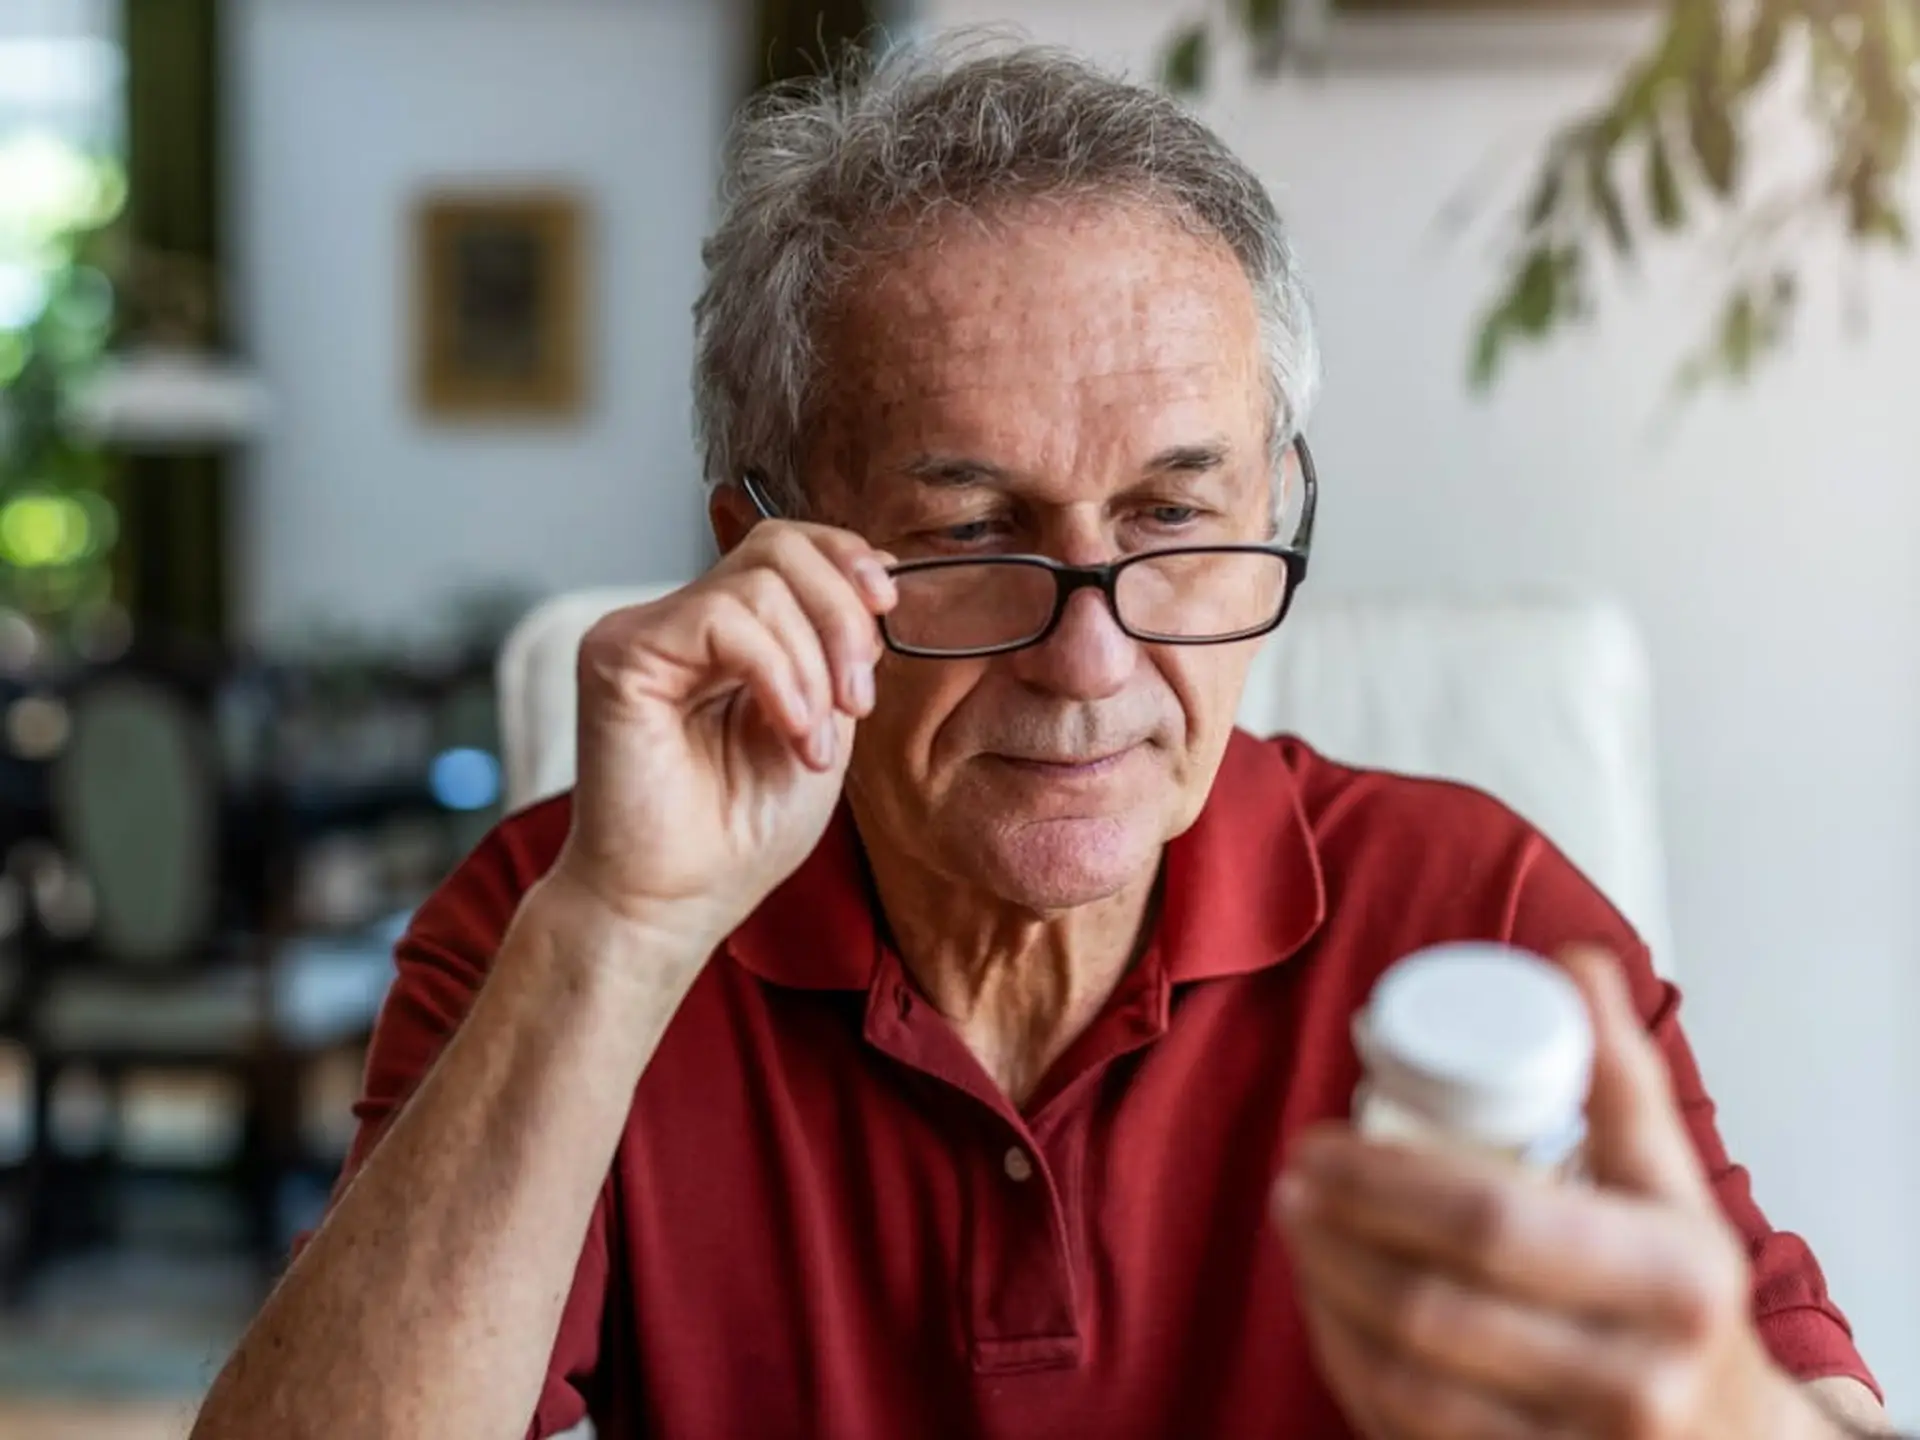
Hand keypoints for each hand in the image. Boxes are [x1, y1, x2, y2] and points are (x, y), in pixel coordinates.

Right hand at [550, 518, 895, 951]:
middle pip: (778, 547)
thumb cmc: (739, 833)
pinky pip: (721, 620)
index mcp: (726, 632)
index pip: (786, 544)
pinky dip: (777, 674)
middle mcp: (679, 620)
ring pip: (758, 584)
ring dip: (812, 666)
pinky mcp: (618, 654)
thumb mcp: (821, 724)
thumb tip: (874, 580)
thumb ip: (835, 652)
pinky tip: (791, 730)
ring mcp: (644, 632)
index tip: (888, 610)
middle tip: (857, 699)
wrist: (675, 905)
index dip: (846, 558)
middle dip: (842, 615)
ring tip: (814, 743)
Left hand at [1274, 948, 1842, 1439]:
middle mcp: (1633, 1384)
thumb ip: (1622, 1078)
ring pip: (1404, 1381)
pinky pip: (1403, 1434)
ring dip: (1325, 1298)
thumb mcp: (1673, 1189)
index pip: (1492, 1221)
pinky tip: (1324, 1310)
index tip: (1321, 1143)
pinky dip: (1347, 1366)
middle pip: (1431, 1307)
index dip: (1382, 1181)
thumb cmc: (1684, 1301)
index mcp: (1672, 1283)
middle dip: (1335, 1237)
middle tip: (1291, 1183)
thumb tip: (1575, 966)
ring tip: (1294, 1231)